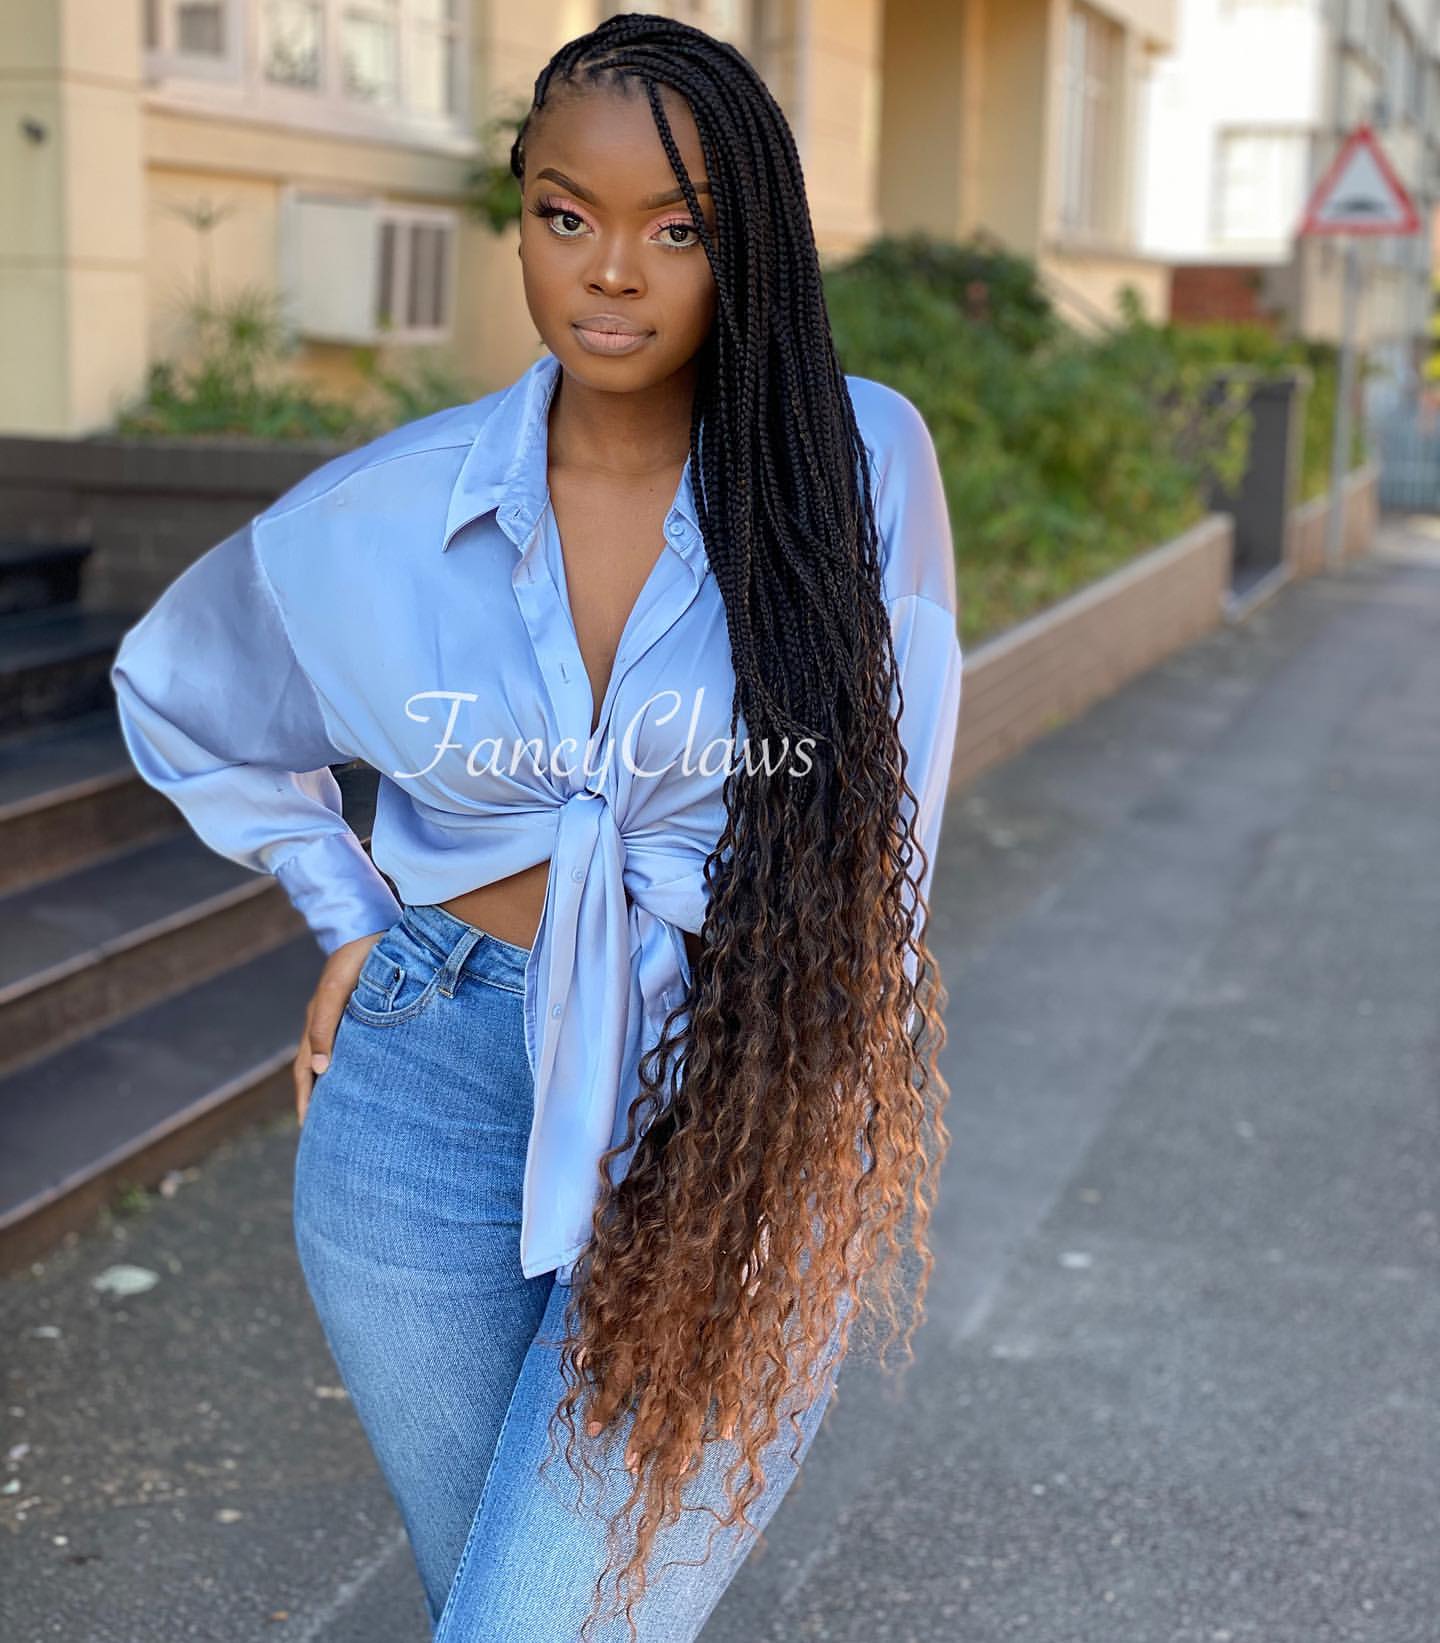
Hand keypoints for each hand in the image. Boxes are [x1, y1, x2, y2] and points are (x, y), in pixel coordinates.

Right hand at [293, 930, 385, 1125]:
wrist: (375, 925)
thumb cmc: (357, 956)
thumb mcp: (335, 990)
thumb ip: (324, 1026)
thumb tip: (321, 1071)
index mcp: (319, 1022)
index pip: (306, 1071)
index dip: (308, 1098)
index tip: (309, 1127)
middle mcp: (328, 1023)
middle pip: (316, 1070)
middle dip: (318, 1098)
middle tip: (322, 1131)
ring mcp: (344, 1017)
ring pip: (336, 1059)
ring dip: (335, 1085)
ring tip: (344, 1113)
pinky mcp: (362, 1010)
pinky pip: (353, 1046)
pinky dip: (353, 1067)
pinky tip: (367, 1078)